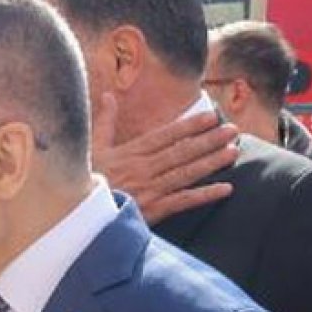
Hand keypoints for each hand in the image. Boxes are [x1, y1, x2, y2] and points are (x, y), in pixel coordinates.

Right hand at [92, 93, 237, 224]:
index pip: (165, 135)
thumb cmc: (84, 181)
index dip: (189, 125)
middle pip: (181, 152)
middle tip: (232, 130)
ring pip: (185, 173)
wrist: (78, 215)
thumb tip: (107, 95)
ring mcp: (148, 190)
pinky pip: (183, 201)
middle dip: (208, 140)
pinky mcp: (152, 211)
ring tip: (233, 151)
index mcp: (129, 153)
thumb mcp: (92, 149)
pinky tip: (225, 188)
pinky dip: (204, 195)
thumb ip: (104, 123)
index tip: (211, 116)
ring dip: (211, 162)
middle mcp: (142, 169)